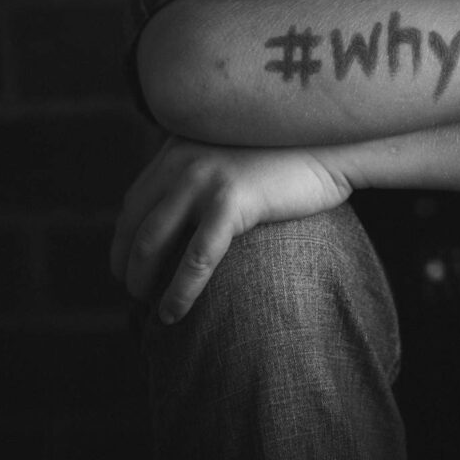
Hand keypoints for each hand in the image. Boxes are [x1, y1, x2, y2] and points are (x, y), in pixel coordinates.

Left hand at [111, 137, 352, 323]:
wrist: (334, 146)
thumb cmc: (294, 158)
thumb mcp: (236, 156)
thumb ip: (209, 173)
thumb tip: (192, 218)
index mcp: (180, 147)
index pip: (135, 200)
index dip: (124, 239)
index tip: (128, 266)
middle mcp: (182, 159)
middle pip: (134, 223)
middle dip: (125, 265)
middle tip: (135, 294)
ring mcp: (203, 178)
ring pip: (152, 242)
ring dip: (142, 281)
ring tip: (150, 307)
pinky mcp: (231, 200)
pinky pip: (195, 257)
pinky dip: (179, 290)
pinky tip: (173, 313)